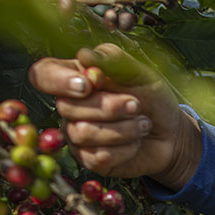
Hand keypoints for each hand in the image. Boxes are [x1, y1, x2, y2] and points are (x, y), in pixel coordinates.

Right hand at [27, 44, 201, 188]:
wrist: (172, 132)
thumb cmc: (152, 97)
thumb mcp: (139, 73)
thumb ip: (114, 61)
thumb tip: (84, 55)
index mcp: (74, 77)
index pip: (42, 74)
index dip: (58, 81)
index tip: (88, 84)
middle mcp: (69, 107)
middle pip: (66, 107)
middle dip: (109, 106)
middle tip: (137, 104)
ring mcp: (75, 135)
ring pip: (83, 133)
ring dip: (122, 128)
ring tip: (143, 123)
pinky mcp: (89, 160)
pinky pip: (98, 156)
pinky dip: (126, 148)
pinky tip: (136, 141)